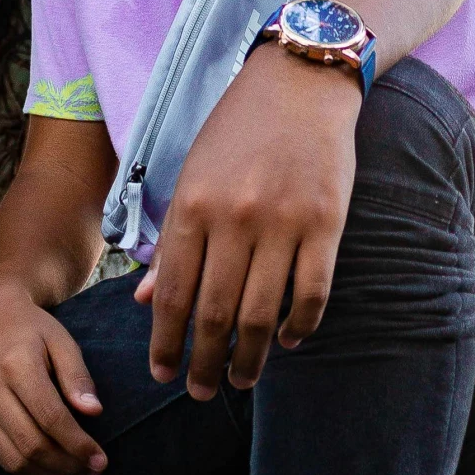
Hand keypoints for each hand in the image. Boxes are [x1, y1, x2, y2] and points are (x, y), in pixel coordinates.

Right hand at [0, 277, 107, 474]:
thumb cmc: (33, 329)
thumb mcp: (62, 341)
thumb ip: (77, 376)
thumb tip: (94, 412)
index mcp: (16, 365)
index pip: (51, 418)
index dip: (78, 444)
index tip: (101, 459)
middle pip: (31, 444)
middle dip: (67, 465)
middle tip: (94, 469)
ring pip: (14, 459)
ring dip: (49, 473)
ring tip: (77, 472)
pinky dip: (28, 469)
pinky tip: (52, 468)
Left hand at [137, 41, 359, 398]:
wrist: (301, 82)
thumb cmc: (238, 130)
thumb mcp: (191, 176)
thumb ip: (172, 241)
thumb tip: (147, 302)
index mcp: (192, 206)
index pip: (172, 294)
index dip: (164, 342)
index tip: (161, 373)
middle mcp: (234, 218)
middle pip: (215, 314)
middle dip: (204, 363)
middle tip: (199, 392)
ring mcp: (284, 222)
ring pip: (262, 313)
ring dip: (249, 358)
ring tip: (241, 381)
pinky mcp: (327, 223)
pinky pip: (312, 292)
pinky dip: (298, 326)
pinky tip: (286, 342)